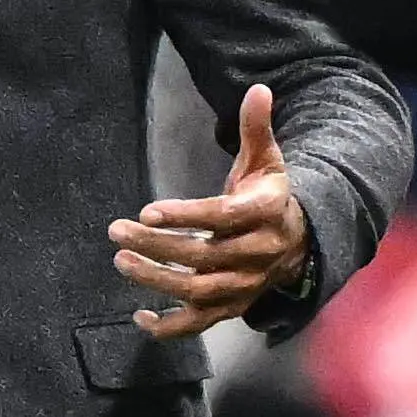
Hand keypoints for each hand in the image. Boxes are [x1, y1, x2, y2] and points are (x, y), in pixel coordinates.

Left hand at [111, 83, 307, 340]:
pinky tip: (139, 319)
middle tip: (116, 232)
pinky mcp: (232, 307)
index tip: (147, 212)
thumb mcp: (267, 160)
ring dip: (157, 281)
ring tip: (121, 261)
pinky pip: (201, 324)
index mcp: (265, 214)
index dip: (186, 216)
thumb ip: (256, 128)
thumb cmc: (269, 195)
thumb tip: (258, 89)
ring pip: (199, 291)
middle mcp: (257, 254)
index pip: (223, 218)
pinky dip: (171, 328)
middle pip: (203, 257)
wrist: (300, 241)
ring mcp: (245, 285)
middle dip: (157, 247)